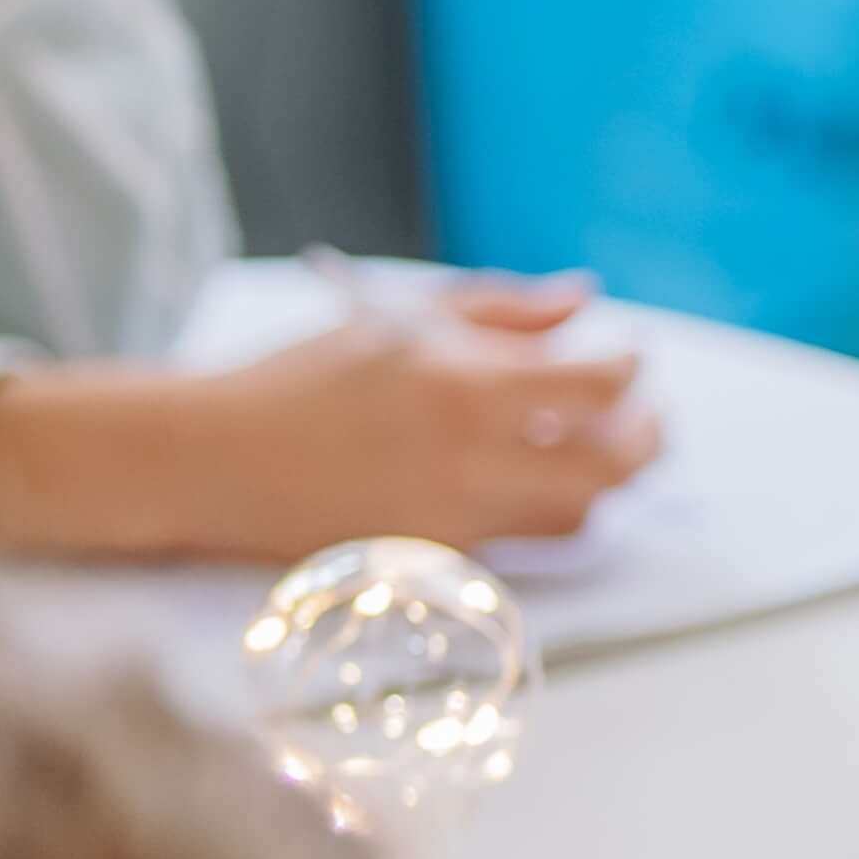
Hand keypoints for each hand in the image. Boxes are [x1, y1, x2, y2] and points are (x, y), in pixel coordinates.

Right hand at [0, 277, 659, 561]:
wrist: (212, 461)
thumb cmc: (297, 378)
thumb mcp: (395, 324)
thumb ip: (497, 311)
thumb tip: (581, 300)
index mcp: (466, 387)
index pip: (600, 384)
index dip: (630, 367)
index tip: (627, 354)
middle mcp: (475, 462)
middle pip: (614, 466)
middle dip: (646, 437)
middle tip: (641, 415)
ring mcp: (458, 520)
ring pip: (578, 515)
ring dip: (600, 482)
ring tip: (590, 451)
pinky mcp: (436, 559)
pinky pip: (521, 539)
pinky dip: (541, 507)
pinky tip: (524, 479)